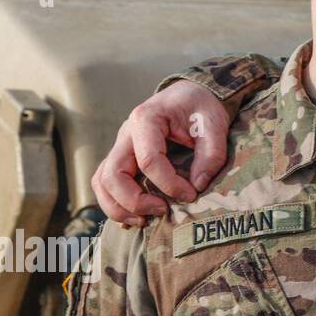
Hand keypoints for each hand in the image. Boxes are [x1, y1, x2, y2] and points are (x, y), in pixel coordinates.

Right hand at [91, 81, 229, 225]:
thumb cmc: (200, 107)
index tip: (191, 194)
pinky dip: (113, 203)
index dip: (169, 183)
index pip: (148, 160)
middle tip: (163, 211)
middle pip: (113, 174)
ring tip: (144, 221)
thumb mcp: (214, 123)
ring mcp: (120, 146)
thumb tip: (197, 185)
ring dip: (117, 206)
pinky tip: (133, 217)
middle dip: (134, 200)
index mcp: (146, 119)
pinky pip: (105, 182)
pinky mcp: (121, 157)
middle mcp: (126, 133)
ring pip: (102, 181)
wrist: (189, 94)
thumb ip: (211, 153)